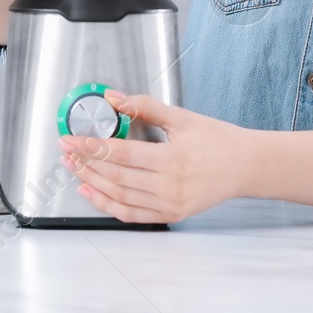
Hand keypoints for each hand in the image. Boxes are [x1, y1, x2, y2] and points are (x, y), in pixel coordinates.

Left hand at [60, 91, 248, 224]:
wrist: (245, 166)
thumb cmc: (218, 140)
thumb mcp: (182, 117)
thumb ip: (144, 107)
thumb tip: (113, 98)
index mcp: (172, 159)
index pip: (120, 153)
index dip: (91, 146)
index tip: (70, 138)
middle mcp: (169, 186)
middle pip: (116, 176)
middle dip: (86, 163)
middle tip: (66, 151)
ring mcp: (170, 204)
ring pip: (120, 197)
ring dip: (92, 183)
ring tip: (74, 168)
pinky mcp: (171, 215)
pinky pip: (132, 215)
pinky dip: (108, 205)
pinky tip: (91, 192)